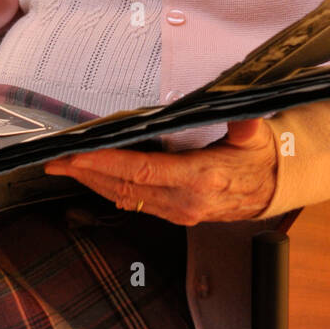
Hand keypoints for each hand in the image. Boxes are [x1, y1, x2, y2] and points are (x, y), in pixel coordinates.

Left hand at [44, 117, 278, 223]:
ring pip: (124, 198)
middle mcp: (184, 199)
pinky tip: (95, 181)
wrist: (272, 190)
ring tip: (68, 168)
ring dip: (93, 183)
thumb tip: (240, 114)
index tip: (78, 154)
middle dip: (86, 173)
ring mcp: (178, 211)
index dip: (106, 163)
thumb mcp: (256, 137)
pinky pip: (135, 203)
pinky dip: (110, 190)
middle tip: (56, 160)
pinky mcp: (176, 214)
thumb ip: (245, 126)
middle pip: (123, 187)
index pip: (142, 171)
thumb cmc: (261, 160)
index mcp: (200, 179)